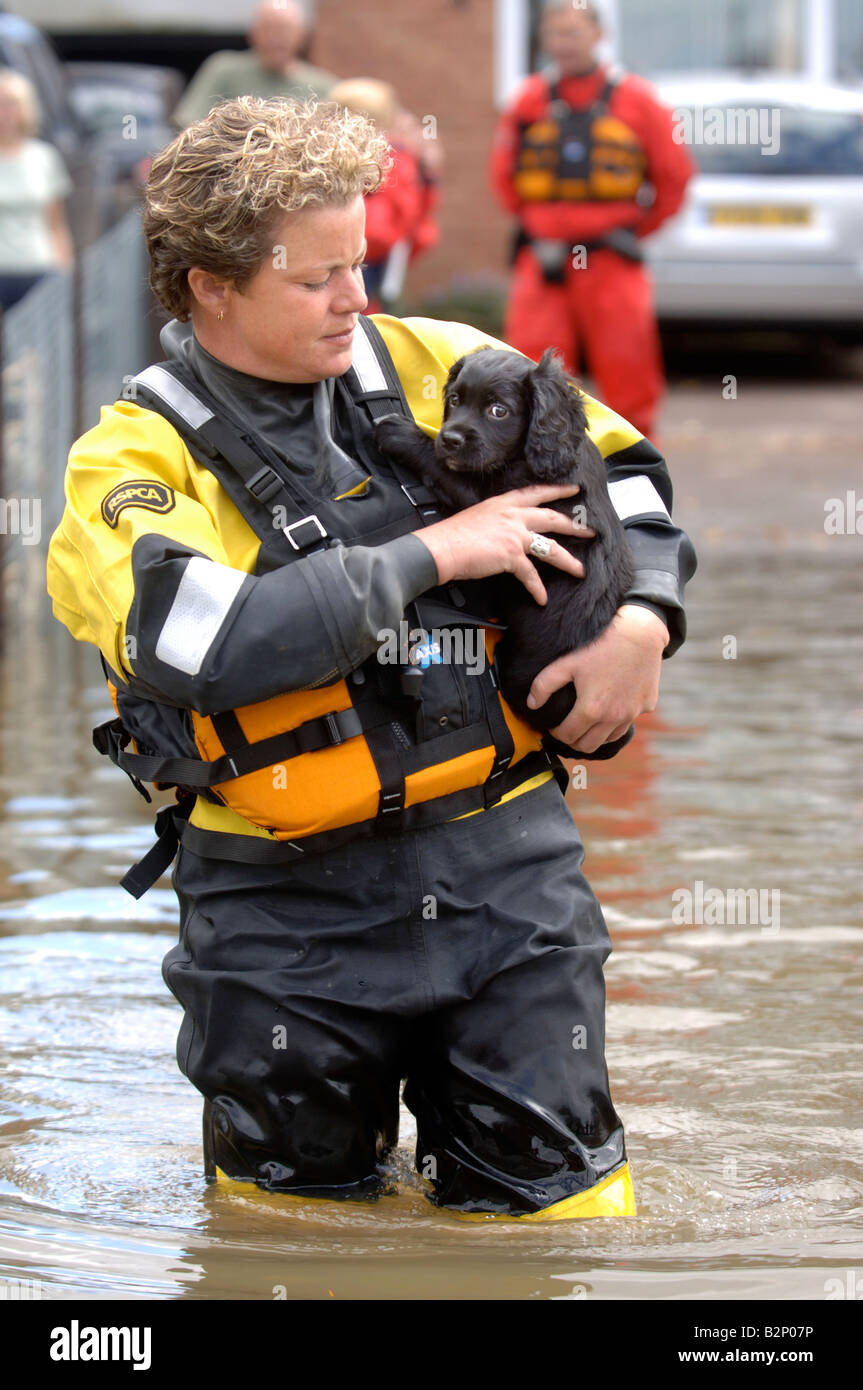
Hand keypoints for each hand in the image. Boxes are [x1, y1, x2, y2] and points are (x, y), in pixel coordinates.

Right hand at [416, 484, 594, 605]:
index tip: (573, 489)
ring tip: (580, 570)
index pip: (536, 492)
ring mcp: (514, 534)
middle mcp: (513, 515)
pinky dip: (537, 588)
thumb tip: (503, 530)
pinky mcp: (511, 555)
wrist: (442, 547)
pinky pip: (531, 574)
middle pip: (552, 518)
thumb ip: (496, 519)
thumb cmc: (452, 535)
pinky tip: (542, 598)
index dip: (557, 490)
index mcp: (504, 503)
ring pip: (550, 547)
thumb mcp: (478, 515)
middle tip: (591, 531)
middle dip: (574, 526)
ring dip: (568, 561)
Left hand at [528, 604, 669, 752]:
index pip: (567, 736)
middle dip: (574, 740)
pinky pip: (629, 721)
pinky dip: (617, 721)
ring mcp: (632, 714)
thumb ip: (544, 685)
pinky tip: (610, 706)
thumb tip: (531, 705)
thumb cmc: (600, 646)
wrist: (640, 633)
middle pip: (588, 746)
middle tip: (569, 728)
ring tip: (588, 722)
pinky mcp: (647, 706)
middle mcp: (613, 718)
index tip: (555, 725)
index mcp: (591, 710)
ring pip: (609, 739)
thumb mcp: (567, 663)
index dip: (556, 733)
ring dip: (596, 734)